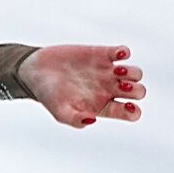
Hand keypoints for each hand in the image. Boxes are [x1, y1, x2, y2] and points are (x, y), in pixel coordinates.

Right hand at [18, 44, 145, 127]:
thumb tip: (92, 119)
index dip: (133, 111)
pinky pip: (123, 52)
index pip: (129, 112)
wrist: (36, 71)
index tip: (125, 105)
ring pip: (135, 73)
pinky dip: (124, 52)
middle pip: (137, 92)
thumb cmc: (48, 95)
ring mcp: (107, 72)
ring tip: (116, 71)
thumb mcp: (59, 112)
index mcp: (101, 107)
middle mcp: (108, 90)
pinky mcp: (102, 54)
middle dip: (135, 90)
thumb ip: (75, 119)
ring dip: (132, 73)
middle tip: (120, 86)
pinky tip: (115, 55)